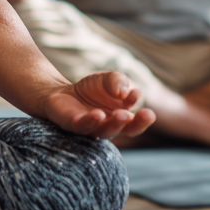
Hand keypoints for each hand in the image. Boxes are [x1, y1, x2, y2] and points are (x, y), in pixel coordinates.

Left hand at [39, 71, 156, 138]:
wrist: (62, 92)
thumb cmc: (90, 90)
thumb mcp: (107, 79)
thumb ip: (118, 81)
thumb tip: (125, 91)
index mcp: (122, 117)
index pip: (137, 120)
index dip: (142, 112)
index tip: (138, 95)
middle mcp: (111, 126)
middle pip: (128, 129)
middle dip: (138, 124)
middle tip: (147, 114)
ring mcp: (93, 128)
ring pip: (106, 131)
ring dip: (115, 124)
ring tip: (121, 114)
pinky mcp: (75, 125)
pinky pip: (84, 126)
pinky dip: (92, 121)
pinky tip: (98, 114)